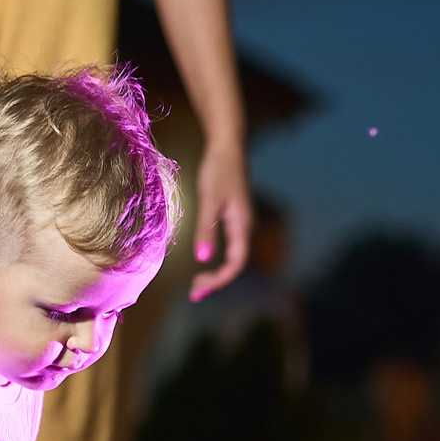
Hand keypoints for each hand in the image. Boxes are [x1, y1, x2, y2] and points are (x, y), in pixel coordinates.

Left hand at [187, 141, 252, 300]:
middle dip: (216, 282)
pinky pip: (231, 249)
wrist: (228, 147)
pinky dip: (217, 261)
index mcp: (243, 226)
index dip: (219, 281)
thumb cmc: (219, 169)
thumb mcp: (209, 200)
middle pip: (235, 265)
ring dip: (217, 274)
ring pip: (233, 258)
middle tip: (193, 293)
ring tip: (196, 283)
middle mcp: (246, 229)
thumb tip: (202, 260)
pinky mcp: (236, 220)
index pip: (236, 264)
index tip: (198, 291)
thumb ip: (206, 230)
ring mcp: (242, 225)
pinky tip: (204, 262)